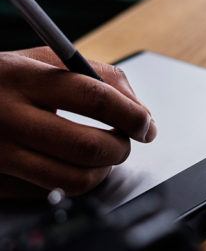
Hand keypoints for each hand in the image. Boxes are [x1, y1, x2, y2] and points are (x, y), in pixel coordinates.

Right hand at [0, 47, 156, 197]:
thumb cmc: (10, 77)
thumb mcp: (50, 59)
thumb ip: (100, 76)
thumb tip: (139, 111)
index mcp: (28, 78)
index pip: (95, 98)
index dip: (131, 114)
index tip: (146, 124)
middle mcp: (10, 117)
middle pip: (88, 146)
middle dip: (122, 148)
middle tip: (127, 140)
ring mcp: (0, 154)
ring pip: (74, 180)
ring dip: (104, 170)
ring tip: (105, 154)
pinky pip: (51, 192)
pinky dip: (74, 180)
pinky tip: (72, 163)